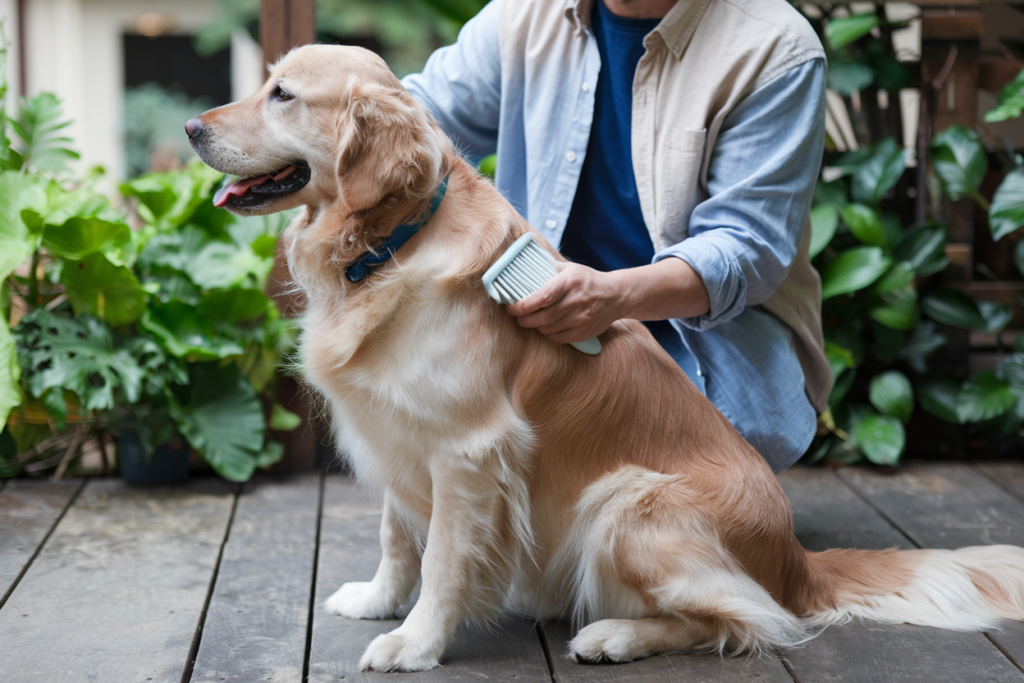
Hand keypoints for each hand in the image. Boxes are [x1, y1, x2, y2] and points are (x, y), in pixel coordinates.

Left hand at [506, 262, 625, 343]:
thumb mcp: (570, 268)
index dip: (523, 305)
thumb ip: (548, 268)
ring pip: (548, 329)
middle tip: (517, 317)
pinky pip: (558, 338)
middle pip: (542, 317)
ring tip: (531, 320)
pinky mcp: (584, 332)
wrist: (616, 296)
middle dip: (524, 319)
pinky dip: (548, 334)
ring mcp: (581, 318)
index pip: (542, 297)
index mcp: (570, 282)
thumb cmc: (587, 280)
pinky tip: (546, 327)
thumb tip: (521, 267)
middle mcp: (576, 300)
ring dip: (535, 327)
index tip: (511, 308)